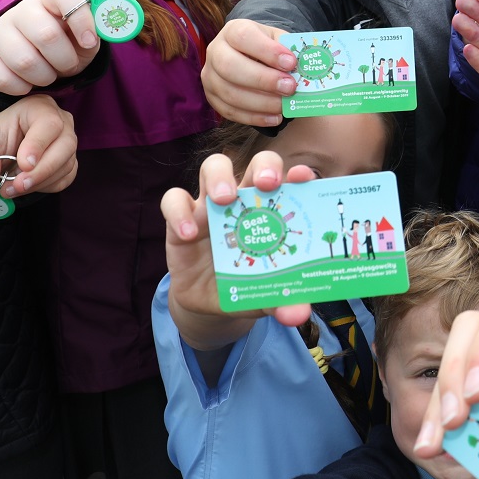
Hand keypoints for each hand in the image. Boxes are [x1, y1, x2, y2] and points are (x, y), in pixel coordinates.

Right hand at [0, 0, 99, 94]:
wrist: (31, 52)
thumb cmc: (64, 45)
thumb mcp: (84, 39)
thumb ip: (95, 34)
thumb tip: (100, 34)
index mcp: (51, 0)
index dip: (82, 20)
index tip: (90, 43)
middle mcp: (21, 11)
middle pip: (46, 35)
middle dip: (65, 60)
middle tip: (67, 66)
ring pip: (24, 61)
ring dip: (45, 77)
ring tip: (49, 74)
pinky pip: (3, 79)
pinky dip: (22, 88)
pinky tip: (28, 82)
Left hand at [0, 94, 78, 197]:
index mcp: (38, 107)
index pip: (49, 123)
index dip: (38, 145)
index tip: (23, 164)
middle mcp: (60, 122)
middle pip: (66, 145)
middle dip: (41, 170)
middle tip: (17, 185)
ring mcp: (66, 144)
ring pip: (66, 165)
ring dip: (39, 182)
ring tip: (10, 188)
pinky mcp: (67, 163)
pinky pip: (64, 178)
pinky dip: (44, 187)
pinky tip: (23, 187)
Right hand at [162, 150, 312, 349]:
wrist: (208, 303)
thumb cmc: (244, 286)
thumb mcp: (263, 297)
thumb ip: (281, 302)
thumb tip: (298, 314)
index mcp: (273, 212)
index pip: (290, 182)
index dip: (297, 174)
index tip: (305, 177)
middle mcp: (245, 200)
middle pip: (256, 164)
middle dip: (264, 167)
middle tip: (267, 184)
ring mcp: (211, 205)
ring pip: (214, 167)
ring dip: (220, 177)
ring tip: (223, 201)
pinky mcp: (181, 218)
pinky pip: (174, 200)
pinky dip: (179, 212)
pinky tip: (189, 234)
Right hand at [201, 19, 297, 126]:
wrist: (253, 57)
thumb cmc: (268, 49)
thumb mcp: (278, 40)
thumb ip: (288, 50)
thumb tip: (302, 68)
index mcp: (233, 30)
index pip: (243, 37)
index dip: (267, 51)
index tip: (291, 62)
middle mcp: (215, 51)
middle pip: (229, 66)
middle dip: (263, 80)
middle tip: (290, 87)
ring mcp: (210, 76)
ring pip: (229, 93)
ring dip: (261, 103)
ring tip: (285, 105)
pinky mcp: (212, 98)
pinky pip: (230, 112)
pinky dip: (255, 117)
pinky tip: (275, 118)